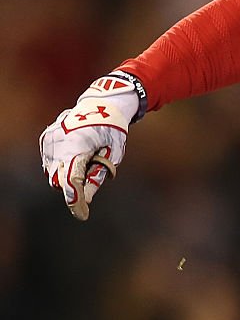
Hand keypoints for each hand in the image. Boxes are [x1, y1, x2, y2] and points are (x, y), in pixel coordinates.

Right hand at [39, 74, 138, 220]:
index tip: (83, 215)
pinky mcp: (45, 139)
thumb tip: (84, 200)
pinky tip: (77, 151)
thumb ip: (97, 176)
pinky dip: (62, 164)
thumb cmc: (112, 130)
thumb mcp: (113, 153)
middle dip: (74, 184)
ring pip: (53, 172)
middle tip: (95, 166)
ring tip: (87, 153)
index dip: (76, 200)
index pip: (71, 181)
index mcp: (76, 145)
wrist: (101, 104)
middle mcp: (57, 142)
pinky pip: (51, 162)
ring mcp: (48, 140)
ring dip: (68, 173)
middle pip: (59, 180)